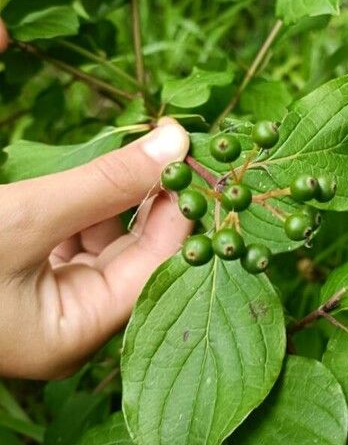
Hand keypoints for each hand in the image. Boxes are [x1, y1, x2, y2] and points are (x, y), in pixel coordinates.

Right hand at [0, 119, 192, 378]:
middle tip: (174, 147)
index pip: (159, 268)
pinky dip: (91, 203)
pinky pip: (77, 236)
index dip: (182, 211)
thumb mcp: (26, 217)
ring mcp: (48, 297)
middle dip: (153, 198)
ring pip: (107, 240)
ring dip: (121, 196)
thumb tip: (175, 139)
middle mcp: (69, 320)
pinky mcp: (29, 271)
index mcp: (74, 331)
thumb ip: (106, 181)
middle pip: (137, 253)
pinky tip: (103, 172)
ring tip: (141, 152)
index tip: (197, 158)